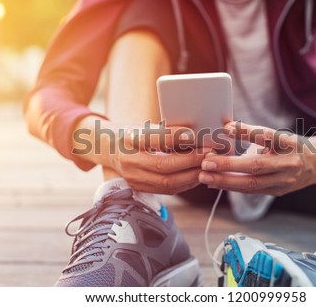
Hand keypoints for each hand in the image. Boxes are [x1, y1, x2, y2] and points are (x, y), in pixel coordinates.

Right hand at [73, 117, 208, 193]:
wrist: (105, 148)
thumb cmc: (128, 132)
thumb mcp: (142, 125)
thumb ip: (165, 132)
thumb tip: (195, 135)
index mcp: (129, 140)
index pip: (156, 139)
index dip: (177, 138)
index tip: (196, 135)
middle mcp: (129, 162)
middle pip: (164, 167)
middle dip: (192, 162)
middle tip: (210, 154)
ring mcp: (133, 178)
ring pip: (168, 183)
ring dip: (192, 176)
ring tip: (208, 166)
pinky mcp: (139, 188)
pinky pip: (167, 190)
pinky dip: (185, 184)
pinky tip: (198, 175)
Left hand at [198, 121, 315, 195]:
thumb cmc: (290, 146)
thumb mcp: (278, 136)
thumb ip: (254, 134)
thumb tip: (225, 127)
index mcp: (289, 143)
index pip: (267, 136)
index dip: (247, 132)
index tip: (227, 127)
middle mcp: (288, 163)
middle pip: (256, 165)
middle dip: (229, 165)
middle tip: (206, 161)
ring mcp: (284, 180)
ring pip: (252, 183)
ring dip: (225, 181)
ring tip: (205, 176)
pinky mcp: (278, 191)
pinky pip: (252, 190)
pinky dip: (232, 186)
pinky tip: (215, 182)